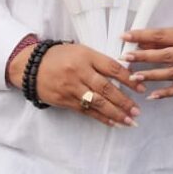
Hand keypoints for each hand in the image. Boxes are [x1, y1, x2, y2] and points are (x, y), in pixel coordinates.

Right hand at [11, 42, 141, 126]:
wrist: (31, 66)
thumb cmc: (61, 56)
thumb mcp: (82, 51)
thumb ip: (101, 62)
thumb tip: (126, 72)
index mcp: (87, 57)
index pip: (112, 68)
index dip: (129, 79)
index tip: (141, 88)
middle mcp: (79, 72)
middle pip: (106, 88)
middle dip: (124, 101)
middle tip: (137, 110)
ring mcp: (71, 88)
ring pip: (97, 103)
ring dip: (115, 113)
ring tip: (129, 120)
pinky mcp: (64, 100)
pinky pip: (86, 111)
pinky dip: (101, 117)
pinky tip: (113, 122)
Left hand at [122, 26, 172, 98]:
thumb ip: (166, 39)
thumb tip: (140, 43)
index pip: (162, 35)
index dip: (143, 35)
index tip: (125, 36)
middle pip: (165, 55)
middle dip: (144, 56)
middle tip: (125, 57)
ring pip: (171, 73)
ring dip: (151, 75)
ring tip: (134, 77)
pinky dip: (167, 93)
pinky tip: (152, 96)